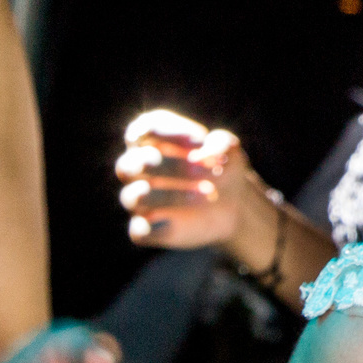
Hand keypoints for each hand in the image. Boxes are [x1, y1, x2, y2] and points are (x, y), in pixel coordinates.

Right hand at [117, 109, 278, 253]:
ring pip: (133, 196)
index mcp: (152, 144)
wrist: (235, 204)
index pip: (142, 131)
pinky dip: (160, 225)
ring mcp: (141, 202)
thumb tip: (203, 153)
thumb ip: (220, 142)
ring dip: (169, 194)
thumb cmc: (223, 170)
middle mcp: (140, 172)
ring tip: (207, 192)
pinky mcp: (146, 229)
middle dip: (156, 165)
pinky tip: (184, 219)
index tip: (200, 140)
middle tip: (192, 167)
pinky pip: (139, 231)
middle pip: (126, 166)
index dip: (168, 132)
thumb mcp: (230, 150)